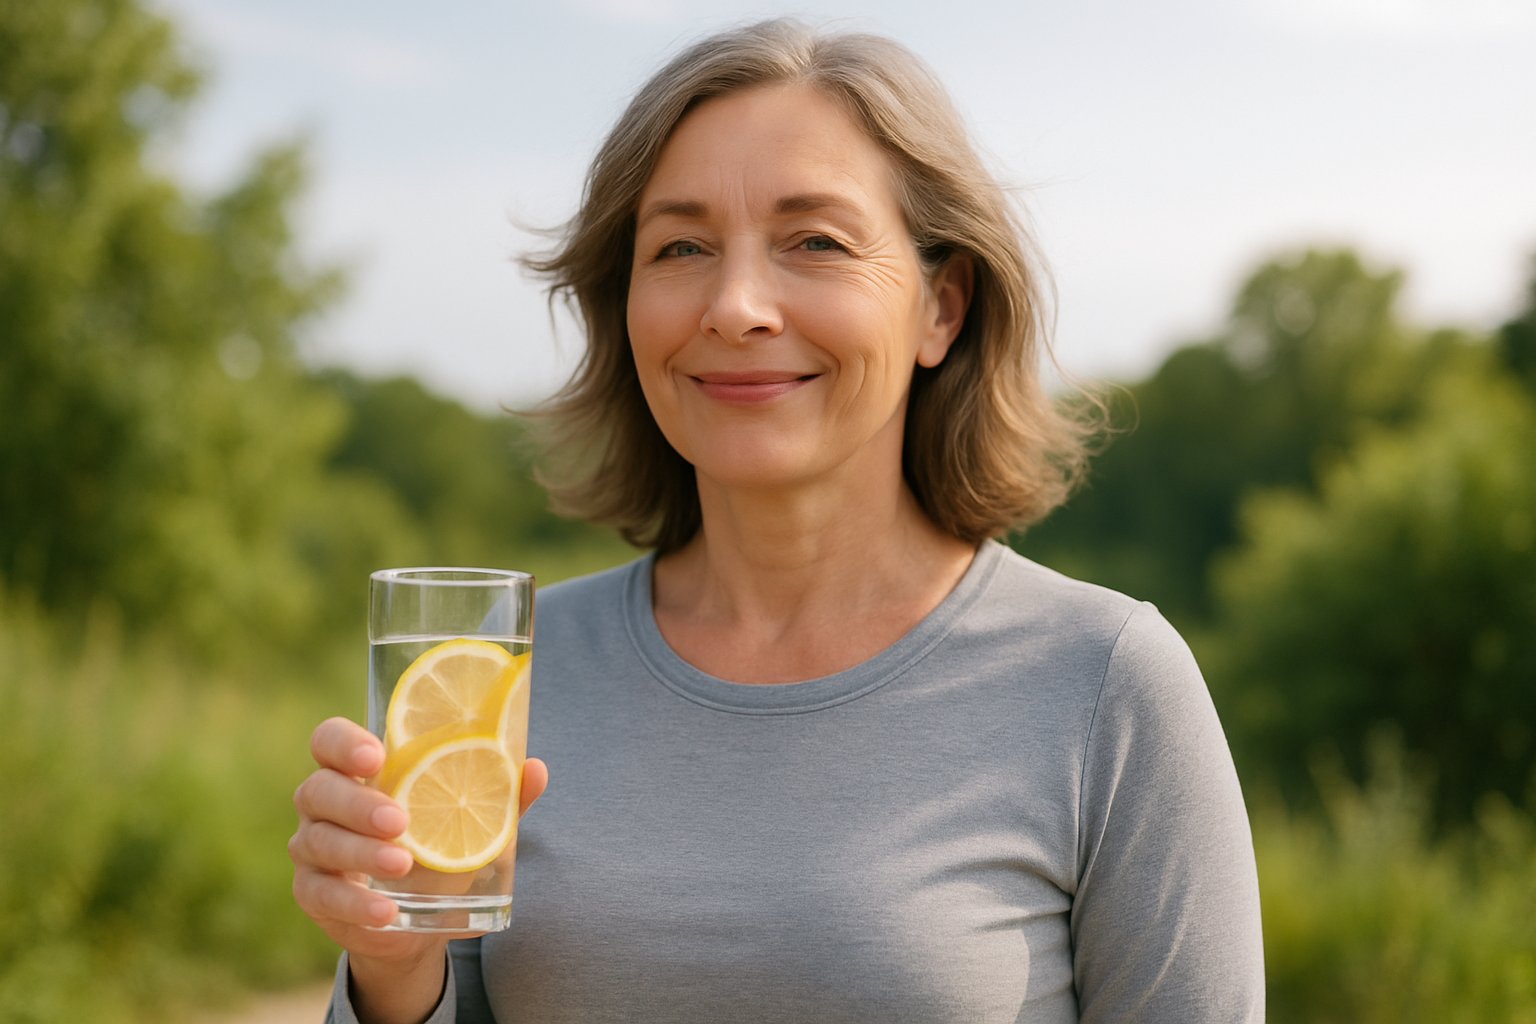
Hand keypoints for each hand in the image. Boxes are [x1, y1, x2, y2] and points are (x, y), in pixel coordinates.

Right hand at [289, 717, 548, 964]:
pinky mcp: (312, 893)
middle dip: (358, 804)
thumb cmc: (436, 846)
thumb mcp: (467, 820)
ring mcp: (311, 848)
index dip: (344, 744)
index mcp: (355, 771)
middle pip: (318, 789)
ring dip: (361, 855)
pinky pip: (321, 896)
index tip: (378, 756)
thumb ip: (498, 794)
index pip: (328, 741)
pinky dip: (356, 904)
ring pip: (317, 843)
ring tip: (402, 864)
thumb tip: (536, 768)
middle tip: (400, 820)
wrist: (413, 917)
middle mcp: (322, 803)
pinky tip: (386, 911)